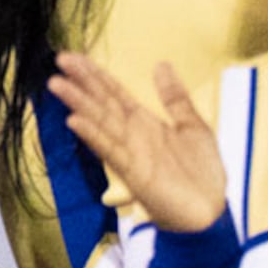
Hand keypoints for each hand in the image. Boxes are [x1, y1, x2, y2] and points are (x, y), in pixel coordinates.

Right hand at [46, 55, 226, 234]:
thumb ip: (174, 97)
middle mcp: (132, 134)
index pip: (113, 93)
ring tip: (57, 84)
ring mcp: (129, 152)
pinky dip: (93, 135)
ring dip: (78, 103)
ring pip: (100, 122)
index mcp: (144, 122)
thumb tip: (161, 64)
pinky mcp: (132, 173)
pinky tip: (75, 121)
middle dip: (81, 82)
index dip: (94, 75)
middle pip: (102, 102)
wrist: (210, 211)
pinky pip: (110, 150)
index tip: (72, 56)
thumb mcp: (193, 126)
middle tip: (58, 60)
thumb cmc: (202, 172)